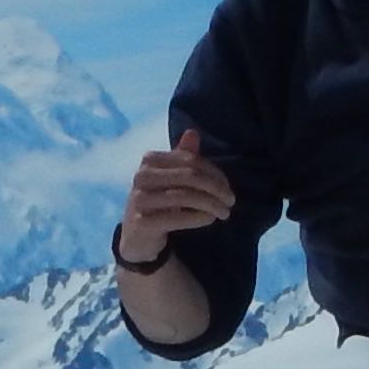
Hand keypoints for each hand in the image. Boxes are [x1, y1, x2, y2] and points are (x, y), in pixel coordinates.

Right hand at [117, 128, 231, 261]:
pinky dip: (199, 217)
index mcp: (150, 160)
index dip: (214, 173)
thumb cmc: (158, 203)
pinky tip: (209, 219)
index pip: (191, 160)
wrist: (136, 236)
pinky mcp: (142, 223)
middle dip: (216, 188)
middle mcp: (142, 176)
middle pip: (190, 176)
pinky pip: (178, 217)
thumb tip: (193, 132)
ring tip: (224, 212)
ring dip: (212, 204)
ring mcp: (139, 200)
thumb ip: (182, 157)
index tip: (227, 187)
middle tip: (231, 201)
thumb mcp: (171, 178)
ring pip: (186, 196)